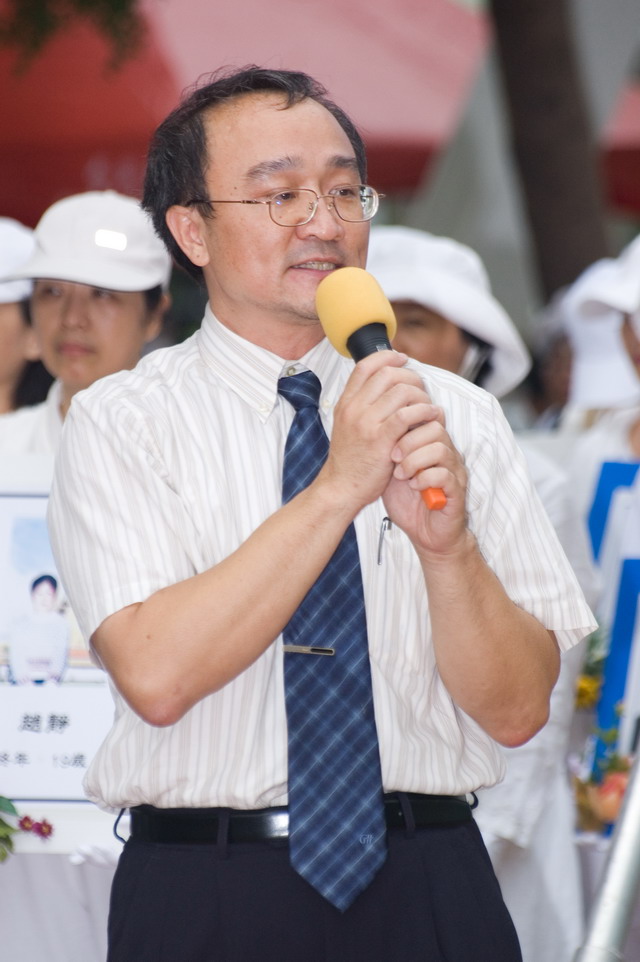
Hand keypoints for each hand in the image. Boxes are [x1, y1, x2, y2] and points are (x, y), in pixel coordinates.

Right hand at [319, 351, 435, 513]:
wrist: (341, 487)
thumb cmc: (350, 460)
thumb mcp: (348, 426)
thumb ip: (363, 406)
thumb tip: (387, 387)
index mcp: (346, 403)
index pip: (365, 366)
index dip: (387, 356)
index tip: (402, 358)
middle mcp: (354, 409)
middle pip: (388, 374)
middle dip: (410, 377)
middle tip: (420, 389)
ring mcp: (366, 424)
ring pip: (401, 392)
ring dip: (421, 395)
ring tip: (427, 407)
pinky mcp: (381, 440)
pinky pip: (407, 416)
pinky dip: (423, 411)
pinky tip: (430, 416)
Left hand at [383, 402, 468, 554]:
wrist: (425, 534)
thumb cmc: (408, 502)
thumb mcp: (391, 472)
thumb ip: (388, 451)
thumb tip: (371, 428)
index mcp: (431, 446)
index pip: (427, 417)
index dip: (407, 423)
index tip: (387, 438)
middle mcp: (446, 455)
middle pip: (434, 428)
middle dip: (408, 441)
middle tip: (392, 458)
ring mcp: (454, 472)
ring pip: (440, 449)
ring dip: (414, 460)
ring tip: (401, 474)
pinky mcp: (456, 491)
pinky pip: (444, 475)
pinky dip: (424, 479)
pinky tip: (413, 486)